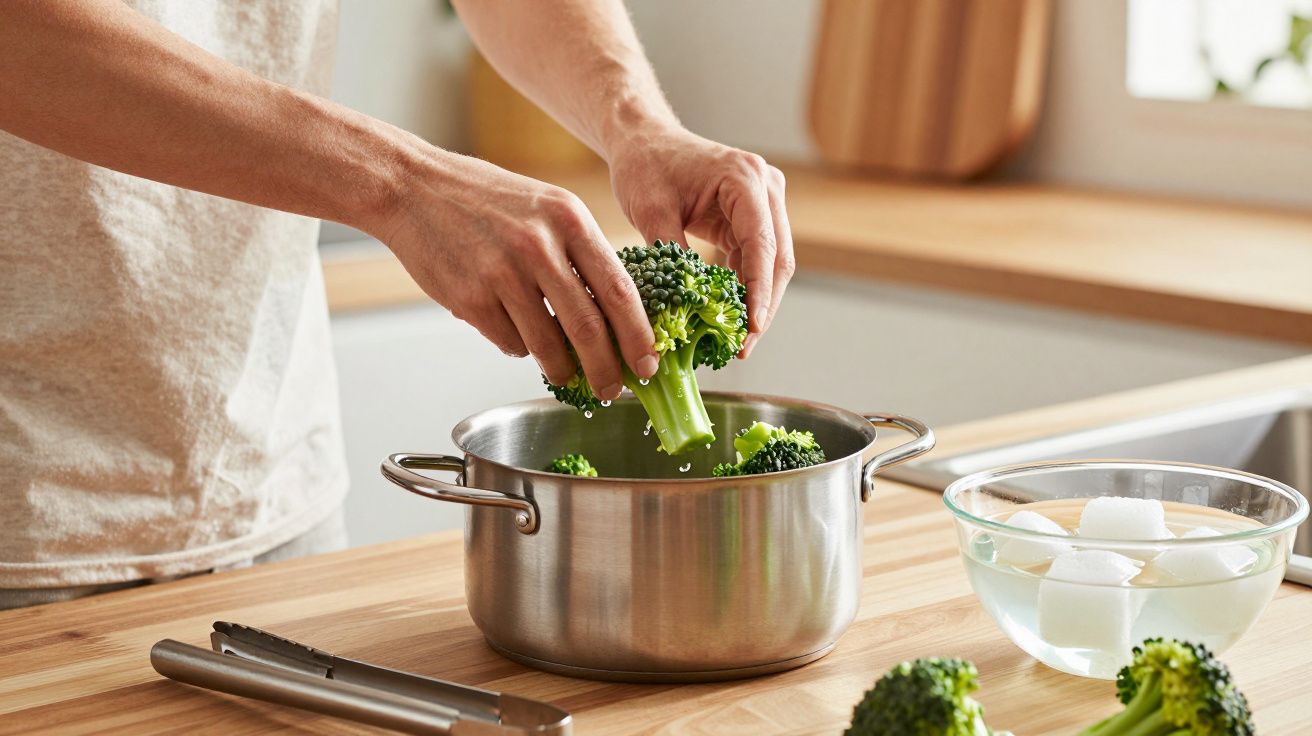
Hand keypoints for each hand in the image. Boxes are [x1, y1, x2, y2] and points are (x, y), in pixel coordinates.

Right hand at [372, 149, 657, 399]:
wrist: (414, 187)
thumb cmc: (485, 199)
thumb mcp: (547, 208)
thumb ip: (580, 254)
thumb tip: (614, 316)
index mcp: (569, 219)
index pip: (618, 290)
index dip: (637, 335)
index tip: (648, 363)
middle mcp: (540, 246)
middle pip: (588, 328)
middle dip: (606, 370)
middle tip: (612, 390)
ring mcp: (503, 274)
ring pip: (547, 345)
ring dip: (560, 369)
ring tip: (563, 372)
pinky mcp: (470, 299)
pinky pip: (509, 343)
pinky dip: (517, 347)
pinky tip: (509, 327)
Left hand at [605, 124, 794, 356]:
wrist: (643, 139)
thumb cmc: (645, 165)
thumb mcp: (651, 209)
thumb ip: (671, 253)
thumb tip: (683, 306)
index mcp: (745, 178)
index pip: (761, 243)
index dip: (759, 290)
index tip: (751, 328)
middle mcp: (765, 187)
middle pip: (778, 257)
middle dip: (763, 305)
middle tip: (743, 347)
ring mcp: (764, 201)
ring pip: (772, 263)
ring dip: (757, 301)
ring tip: (737, 341)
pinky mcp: (752, 216)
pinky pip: (756, 259)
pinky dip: (745, 288)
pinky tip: (729, 317)